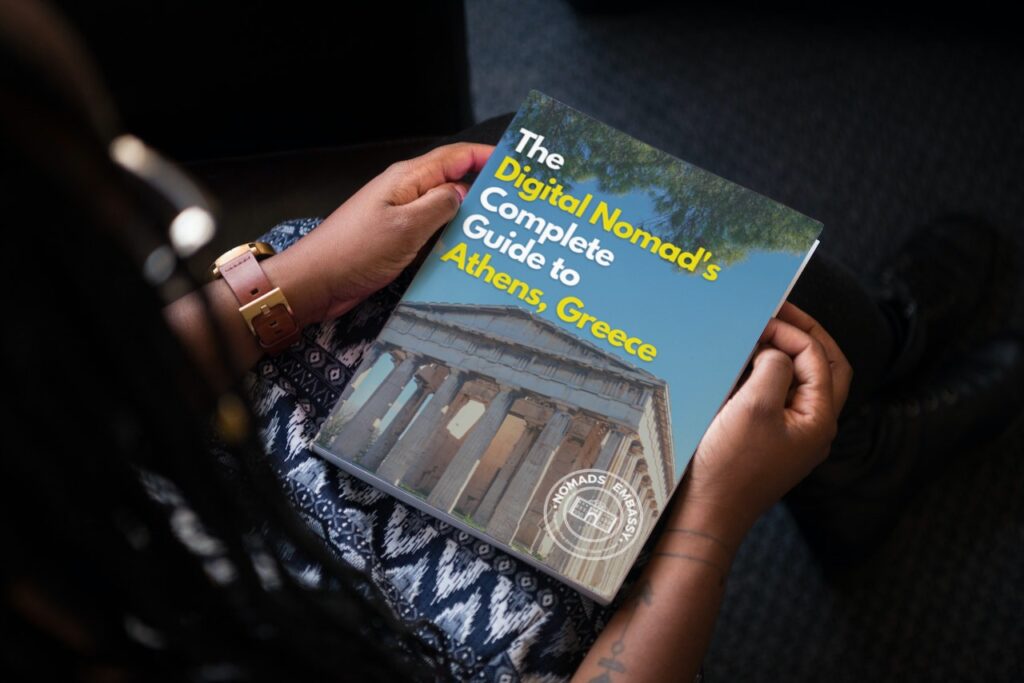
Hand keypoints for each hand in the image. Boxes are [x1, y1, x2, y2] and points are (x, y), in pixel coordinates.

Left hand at [266, 141, 494, 324]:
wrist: (315, 281)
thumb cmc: (353, 252)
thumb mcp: (406, 227)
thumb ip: (440, 206)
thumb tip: (464, 193)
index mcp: (407, 178)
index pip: (456, 156)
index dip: (487, 156)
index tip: (515, 165)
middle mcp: (405, 192)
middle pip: (454, 181)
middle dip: (485, 188)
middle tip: (516, 202)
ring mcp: (400, 215)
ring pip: (445, 209)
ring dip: (470, 217)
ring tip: (499, 228)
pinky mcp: (396, 238)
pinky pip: (432, 232)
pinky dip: (451, 237)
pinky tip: (467, 251)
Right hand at [671, 301, 853, 541]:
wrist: (707, 514)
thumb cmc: (730, 465)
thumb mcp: (754, 406)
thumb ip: (774, 368)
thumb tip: (775, 352)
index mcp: (819, 419)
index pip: (819, 359)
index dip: (794, 332)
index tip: (764, 319)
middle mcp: (812, 427)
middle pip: (823, 369)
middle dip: (803, 337)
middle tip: (778, 313)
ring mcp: (791, 436)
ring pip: (799, 382)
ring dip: (781, 356)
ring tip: (755, 337)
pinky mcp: (768, 441)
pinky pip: (774, 399)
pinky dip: (762, 378)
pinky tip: (738, 369)